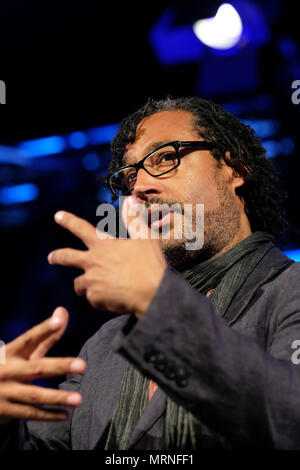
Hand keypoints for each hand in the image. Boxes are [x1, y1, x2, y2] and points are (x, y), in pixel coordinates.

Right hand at [0, 307, 85, 424]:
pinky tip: (65, 414)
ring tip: (78, 399)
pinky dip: (47, 415)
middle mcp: (7, 370)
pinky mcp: (5, 410)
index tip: (58, 320)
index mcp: (11, 352)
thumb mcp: (21, 351)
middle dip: (59, 366)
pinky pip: (29, 414)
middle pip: (36, 367)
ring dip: (57, 397)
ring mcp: (5, 391)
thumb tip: (63, 311)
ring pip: (34, 395)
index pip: (29, 338)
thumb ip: (45, 335)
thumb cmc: (7, 366)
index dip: (44, 329)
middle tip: (82, 365)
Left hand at [48, 196, 166, 317]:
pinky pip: (93, 299)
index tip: (57, 216)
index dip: (68, 221)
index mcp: (103, 245)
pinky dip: (100, 300)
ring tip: (89, 289)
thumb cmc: (151, 264)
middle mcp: (93, 261)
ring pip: (79, 284)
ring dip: (83, 285)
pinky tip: (113, 299)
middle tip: (51, 258)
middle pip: (67, 257)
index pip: (81, 228)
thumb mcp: (145, 237)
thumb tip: (131, 200)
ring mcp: (92, 281)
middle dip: (57, 257)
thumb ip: (134, 219)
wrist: (154, 292)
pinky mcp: (95, 298)